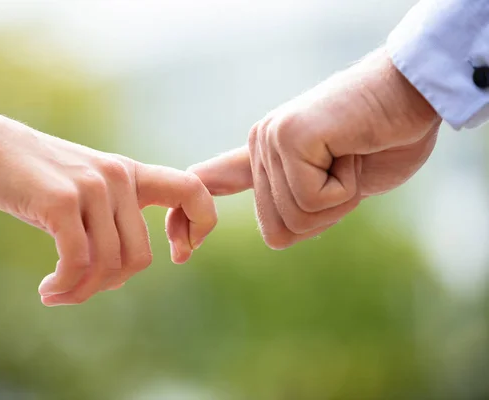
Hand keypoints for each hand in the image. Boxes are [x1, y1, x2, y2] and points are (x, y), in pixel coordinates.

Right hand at [0, 103, 216, 305]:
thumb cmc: (28, 176)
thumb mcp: (80, 191)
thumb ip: (108, 222)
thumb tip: (120, 276)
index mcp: (128, 172)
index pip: (192, 190)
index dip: (201, 225)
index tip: (180, 253)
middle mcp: (117, 176)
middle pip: (140, 255)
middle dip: (111, 283)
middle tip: (79, 288)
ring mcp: (92, 187)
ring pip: (110, 264)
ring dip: (82, 290)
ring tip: (58, 292)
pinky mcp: (61, 201)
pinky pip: (79, 263)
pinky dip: (66, 286)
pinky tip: (48, 290)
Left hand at [189, 48, 439, 249]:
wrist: (413, 98)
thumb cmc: (380, 140)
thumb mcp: (335, 185)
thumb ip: (299, 204)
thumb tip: (273, 234)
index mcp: (265, 157)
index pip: (216, 183)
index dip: (194, 213)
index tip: (178, 241)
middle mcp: (260, 146)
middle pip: (277, 228)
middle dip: (324, 214)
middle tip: (346, 170)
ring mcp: (270, 139)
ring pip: (295, 217)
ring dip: (337, 199)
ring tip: (349, 155)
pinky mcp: (288, 137)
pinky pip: (311, 199)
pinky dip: (344, 188)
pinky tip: (351, 150)